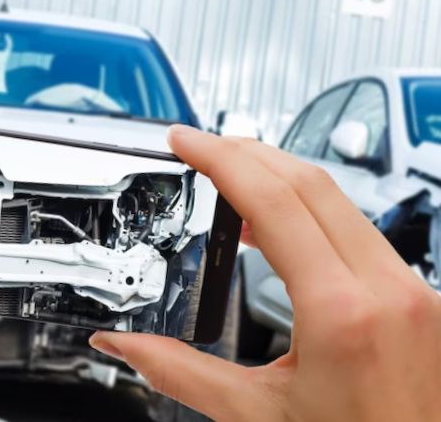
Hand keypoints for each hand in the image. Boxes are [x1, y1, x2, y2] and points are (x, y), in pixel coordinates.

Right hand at [90, 125, 440, 421]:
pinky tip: (279, 223)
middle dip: (248, 152)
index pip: (274, 201)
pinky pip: (359, 229)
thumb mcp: (256, 416)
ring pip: (340, 199)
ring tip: (229, 179)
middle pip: (311, 183)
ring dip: (279, 177)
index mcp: (343, 314)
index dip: (221, 159)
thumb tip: (123, 347)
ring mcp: (413, 290)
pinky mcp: (418, 296)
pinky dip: (310, 210)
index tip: (186, 141)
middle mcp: (389, 289)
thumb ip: (180, 373)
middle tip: (201, 146)